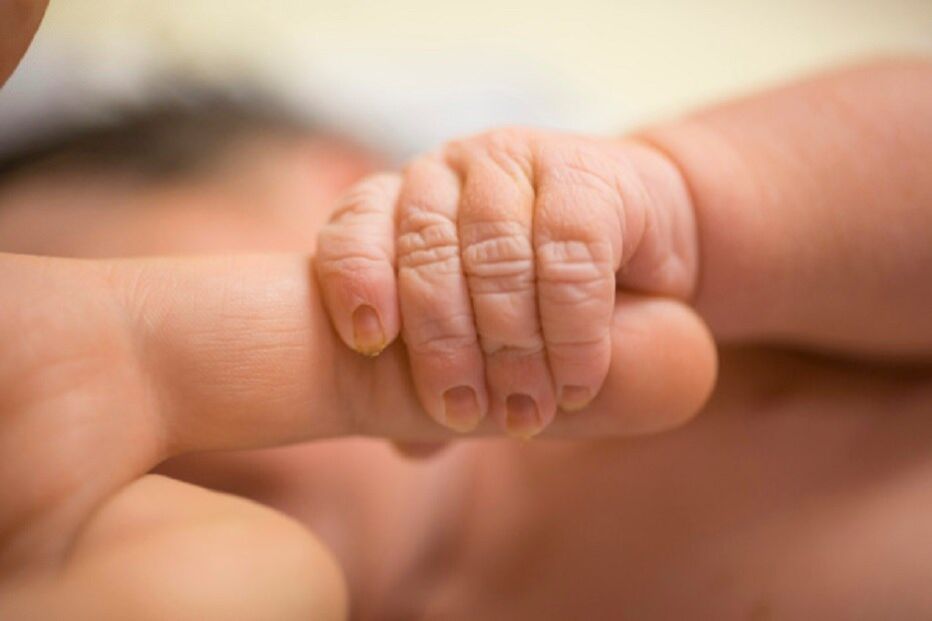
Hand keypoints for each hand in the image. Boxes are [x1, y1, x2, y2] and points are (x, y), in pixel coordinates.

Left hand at [316, 130, 697, 436]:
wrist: (640, 255)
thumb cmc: (538, 301)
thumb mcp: (481, 343)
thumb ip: (442, 379)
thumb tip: (411, 447)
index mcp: (402, 202)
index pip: (356, 229)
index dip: (357, 280)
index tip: (371, 341)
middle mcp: (450, 172)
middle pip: (428, 250)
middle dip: (444, 343)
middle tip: (464, 413)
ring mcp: (517, 163)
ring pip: (498, 253)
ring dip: (511, 346)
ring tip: (525, 411)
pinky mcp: (588, 174)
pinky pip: (572, 251)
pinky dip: (574, 326)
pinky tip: (578, 379)